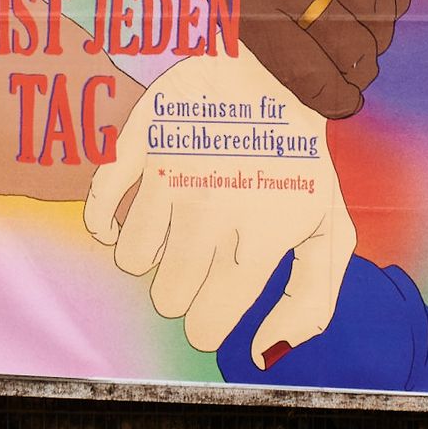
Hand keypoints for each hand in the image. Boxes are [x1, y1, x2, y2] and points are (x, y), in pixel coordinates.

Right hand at [84, 54, 357, 369]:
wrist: (274, 72)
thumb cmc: (300, 161)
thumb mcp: (329, 230)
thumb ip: (310, 302)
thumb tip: (262, 356)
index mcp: (259, 241)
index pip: (205, 325)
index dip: (208, 321)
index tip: (216, 300)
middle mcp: (210, 215)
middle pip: (165, 299)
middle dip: (182, 287)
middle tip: (201, 256)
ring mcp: (169, 179)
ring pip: (131, 261)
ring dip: (152, 254)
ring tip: (179, 226)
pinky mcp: (138, 148)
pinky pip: (99, 213)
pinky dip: (108, 225)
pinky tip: (130, 220)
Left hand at [159, 0, 415, 118]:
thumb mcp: (218, 3)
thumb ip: (266, 43)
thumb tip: (320, 80)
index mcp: (252, 6)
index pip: (308, 71)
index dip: (334, 98)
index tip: (345, 104)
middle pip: (352, 49)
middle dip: (359, 72)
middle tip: (356, 73)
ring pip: (381, 12)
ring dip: (380, 36)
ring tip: (368, 38)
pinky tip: (385, 2)